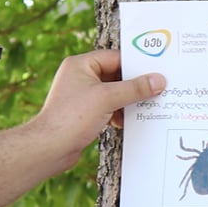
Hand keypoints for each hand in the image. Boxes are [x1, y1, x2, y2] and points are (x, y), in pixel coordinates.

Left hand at [28, 49, 165, 175]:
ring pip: (113, 93)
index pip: (115, 58)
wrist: (50, 148)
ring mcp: (82, 95)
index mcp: (81, 65)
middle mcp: (80, 77)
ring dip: (127, 101)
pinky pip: (108, 107)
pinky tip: (125, 122)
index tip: (155, 72)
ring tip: (143, 107)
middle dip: (133, 86)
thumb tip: (158, 80)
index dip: (135, 65)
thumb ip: (135, 88)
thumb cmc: (71, 118)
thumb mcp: (107, 98)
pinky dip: (118, 112)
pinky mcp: (84, 112)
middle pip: (115, 75)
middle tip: (155, 90)